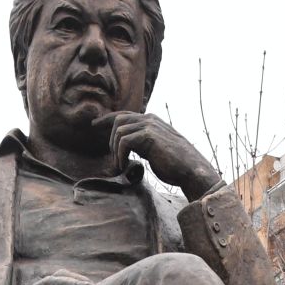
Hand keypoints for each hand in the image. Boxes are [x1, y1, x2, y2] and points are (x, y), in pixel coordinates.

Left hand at [102, 113, 220, 201]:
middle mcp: (149, 119)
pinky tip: (124, 166)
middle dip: (110, 140)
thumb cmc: (175, 164)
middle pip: (118, 120)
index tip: (94, 124)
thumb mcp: (155, 149)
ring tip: (120, 166)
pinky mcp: (149, 135)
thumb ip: (142, 144)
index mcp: (151, 120)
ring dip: (115, 151)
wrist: (191, 169)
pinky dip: (120, 155)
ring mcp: (149, 125)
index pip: (124, 115)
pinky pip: (124, 141)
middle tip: (113, 159)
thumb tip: (128, 148)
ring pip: (119, 131)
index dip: (107, 119)